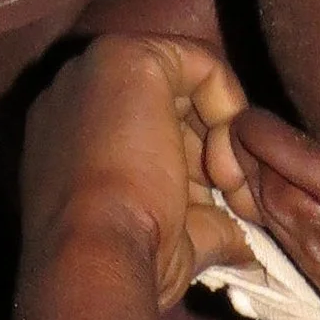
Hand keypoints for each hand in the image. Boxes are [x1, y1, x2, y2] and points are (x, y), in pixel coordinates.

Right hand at [23, 34, 259, 308]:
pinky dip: (229, 105)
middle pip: (170, 106)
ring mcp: (96, 69)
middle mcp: (76, 95)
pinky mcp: (128, 55)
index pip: (148, 133)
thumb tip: (247, 242)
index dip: (195, 168)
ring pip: (188, 83)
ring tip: (231, 191)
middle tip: (237, 202)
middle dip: (213, 150)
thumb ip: (204, 224)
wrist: (98, 262)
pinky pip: (202, 62)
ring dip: (224, 136)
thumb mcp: (170, 242)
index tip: (221, 211)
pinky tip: (225, 159)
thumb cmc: (127, 264)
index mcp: (72, 139)